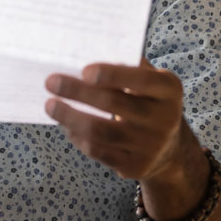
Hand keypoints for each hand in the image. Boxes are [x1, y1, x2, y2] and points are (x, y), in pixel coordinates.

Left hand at [44, 59, 187, 183]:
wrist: (169, 148)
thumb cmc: (147, 100)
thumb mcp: (148, 79)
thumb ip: (126, 65)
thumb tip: (83, 53)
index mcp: (169, 89)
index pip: (142, 80)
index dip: (112, 75)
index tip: (84, 70)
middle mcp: (165, 118)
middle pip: (114, 103)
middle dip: (78, 92)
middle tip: (51, 82)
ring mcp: (151, 146)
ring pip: (102, 131)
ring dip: (70, 117)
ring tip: (50, 105)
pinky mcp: (135, 166)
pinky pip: (99, 152)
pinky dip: (78, 138)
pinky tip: (67, 126)